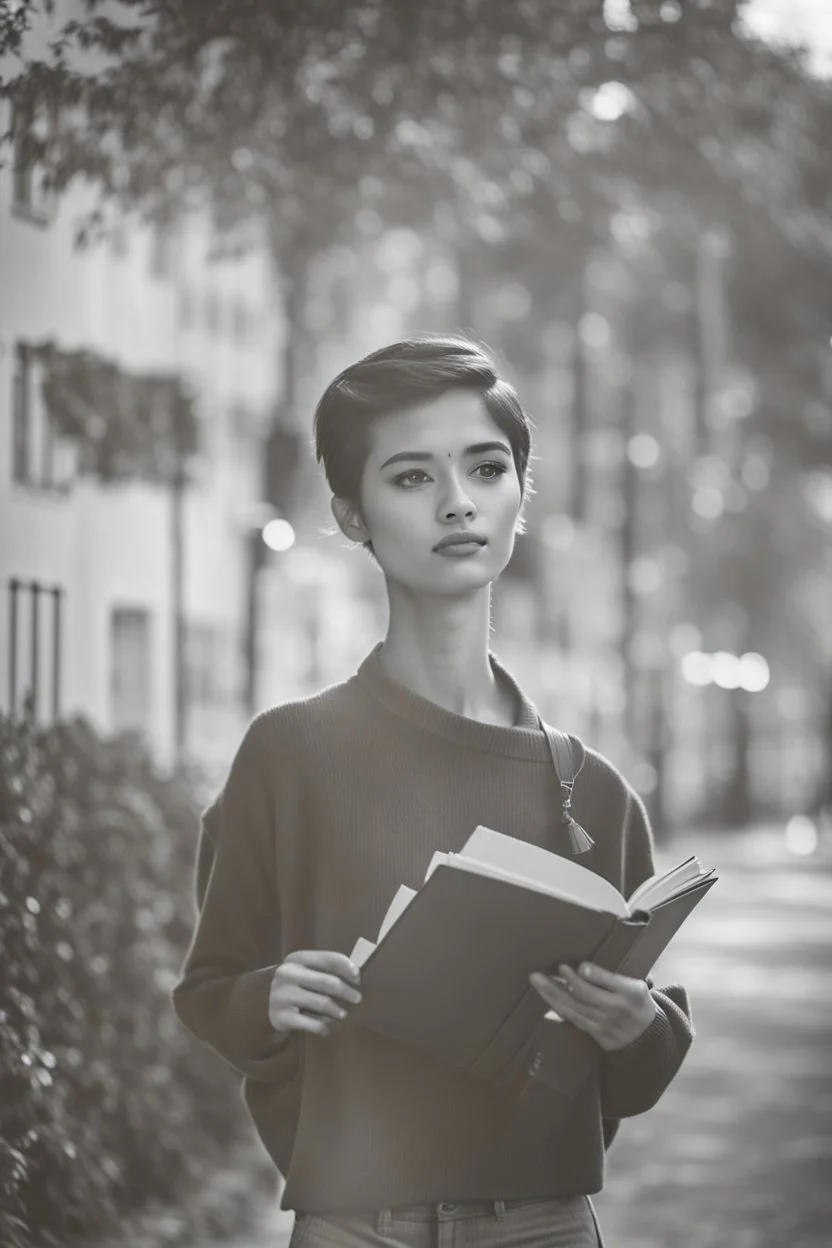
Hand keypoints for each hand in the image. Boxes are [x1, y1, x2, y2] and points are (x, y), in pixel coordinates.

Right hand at [268, 950, 361, 1038]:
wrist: (260, 1002)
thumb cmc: (293, 983)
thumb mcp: (304, 970)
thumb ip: (325, 969)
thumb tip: (356, 974)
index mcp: (296, 958)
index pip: (328, 959)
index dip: (346, 967)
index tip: (358, 978)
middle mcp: (288, 974)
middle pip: (328, 982)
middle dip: (347, 991)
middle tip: (357, 998)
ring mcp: (283, 995)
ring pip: (322, 1003)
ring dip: (337, 1011)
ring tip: (343, 1014)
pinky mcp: (282, 1016)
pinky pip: (312, 1023)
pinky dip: (324, 1027)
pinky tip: (327, 1028)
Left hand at [530, 962, 657, 1052]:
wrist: (646, 1038)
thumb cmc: (637, 1002)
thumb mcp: (637, 986)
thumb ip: (614, 977)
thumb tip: (584, 966)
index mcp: (631, 993)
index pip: (611, 983)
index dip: (594, 974)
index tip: (579, 965)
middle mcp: (616, 1009)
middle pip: (586, 996)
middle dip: (565, 982)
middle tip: (547, 969)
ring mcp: (604, 1024)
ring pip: (574, 1008)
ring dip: (552, 993)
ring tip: (536, 980)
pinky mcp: (594, 1034)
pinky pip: (573, 1019)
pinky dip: (557, 1006)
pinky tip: (545, 995)